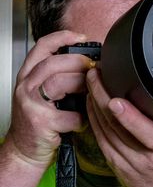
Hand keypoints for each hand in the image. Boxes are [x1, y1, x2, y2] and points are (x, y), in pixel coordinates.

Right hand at [6, 31, 93, 166]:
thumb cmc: (38, 121)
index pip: (42, 47)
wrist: (24, 150)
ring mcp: (31, 104)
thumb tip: (89, 69)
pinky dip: (80, 119)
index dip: (62, 38)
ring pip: (59, 82)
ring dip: (80, 86)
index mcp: (28, 76)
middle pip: (53, 63)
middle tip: (93, 68)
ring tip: (89, 92)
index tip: (81, 37)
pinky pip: (69, 115)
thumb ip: (58, 79)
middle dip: (78, 63)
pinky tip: (81, 121)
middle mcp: (26, 86)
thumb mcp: (42, 95)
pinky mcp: (40, 122)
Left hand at [86, 68, 152, 186]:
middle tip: (95, 75)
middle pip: (119, 129)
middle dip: (102, 99)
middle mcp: (148, 159)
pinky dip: (93, 121)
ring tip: (91, 83)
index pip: (150, 135)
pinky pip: (100, 140)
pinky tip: (90, 105)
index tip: (116, 100)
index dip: (131, 118)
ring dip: (94, 106)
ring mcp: (128, 164)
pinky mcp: (116, 166)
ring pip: (105, 132)